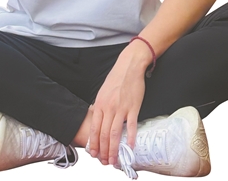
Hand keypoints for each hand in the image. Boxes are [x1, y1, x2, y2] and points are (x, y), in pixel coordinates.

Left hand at [89, 42, 149, 165]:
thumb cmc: (116, 78)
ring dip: (114, 149)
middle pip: (104, 134)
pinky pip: (132, 126)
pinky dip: (131, 138)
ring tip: (114, 160)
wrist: (129, 66)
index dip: (94, 144)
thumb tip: (98, 120)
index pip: (94, 129)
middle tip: (105, 162)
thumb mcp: (103, 92)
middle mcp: (109, 107)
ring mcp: (121, 108)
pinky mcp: (133, 107)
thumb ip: (101, 106)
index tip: (94, 154)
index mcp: (99, 104)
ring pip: (115, 133)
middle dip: (103, 151)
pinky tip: (130, 147)